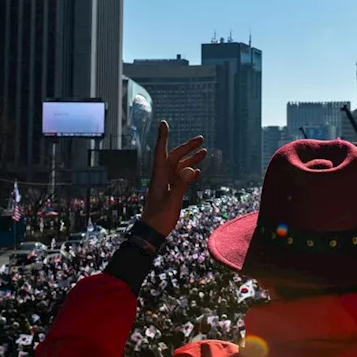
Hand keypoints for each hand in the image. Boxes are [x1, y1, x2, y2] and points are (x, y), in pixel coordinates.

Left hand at [142, 121, 205, 236]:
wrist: (151, 233)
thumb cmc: (159, 219)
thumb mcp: (172, 202)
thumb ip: (181, 185)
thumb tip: (192, 170)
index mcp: (158, 177)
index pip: (161, 153)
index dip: (163, 138)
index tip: (164, 124)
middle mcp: (161, 178)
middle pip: (174, 157)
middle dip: (187, 147)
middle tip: (201, 139)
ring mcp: (166, 185)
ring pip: (179, 168)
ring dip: (191, 160)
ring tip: (205, 153)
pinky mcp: (170, 193)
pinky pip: (180, 179)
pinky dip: (189, 174)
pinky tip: (197, 172)